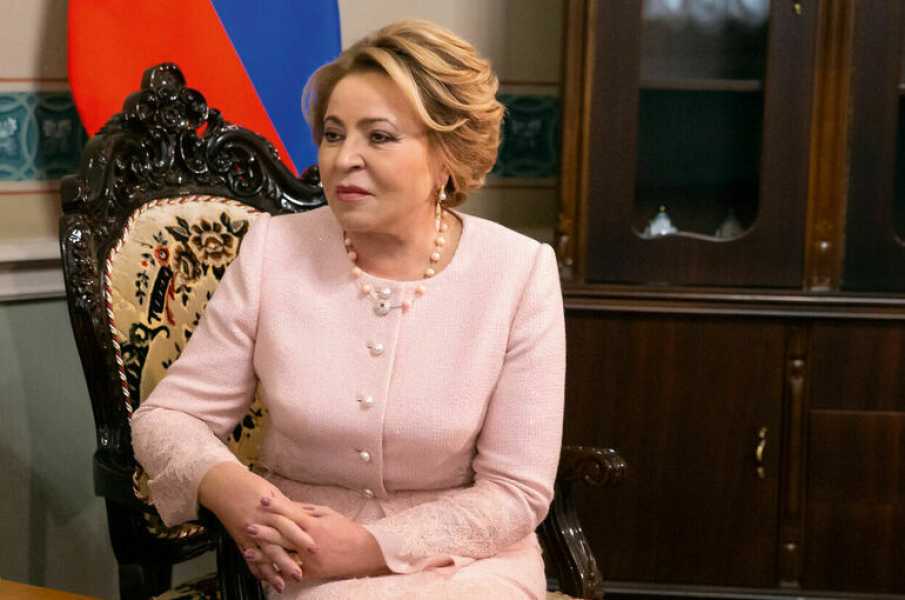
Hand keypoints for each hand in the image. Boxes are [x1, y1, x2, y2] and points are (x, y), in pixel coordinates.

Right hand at [197, 462, 317, 591]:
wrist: (222, 484)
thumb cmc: (250, 484)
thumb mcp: (272, 491)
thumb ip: (287, 506)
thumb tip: (304, 517)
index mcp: (270, 508)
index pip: (288, 525)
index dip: (301, 537)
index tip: (314, 549)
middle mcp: (259, 522)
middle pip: (275, 544)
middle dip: (287, 561)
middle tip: (300, 574)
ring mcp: (247, 532)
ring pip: (261, 555)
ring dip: (272, 572)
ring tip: (282, 585)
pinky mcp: (238, 538)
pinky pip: (248, 557)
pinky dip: (256, 569)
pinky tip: (264, 579)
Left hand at [246, 495, 388, 579]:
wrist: (366, 553)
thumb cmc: (348, 531)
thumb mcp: (330, 514)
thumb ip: (308, 510)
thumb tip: (290, 504)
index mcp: (316, 525)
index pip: (292, 512)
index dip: (277, 505)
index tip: (262, 499)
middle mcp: (311, 542)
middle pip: (283, 535)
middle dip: (263, 530)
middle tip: (247, 525)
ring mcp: (310, 559)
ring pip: (283, 555)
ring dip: (264, 553)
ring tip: (247, 550)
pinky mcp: (312, 572)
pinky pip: (292, 573)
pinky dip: (278, 571)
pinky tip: (264, 570)